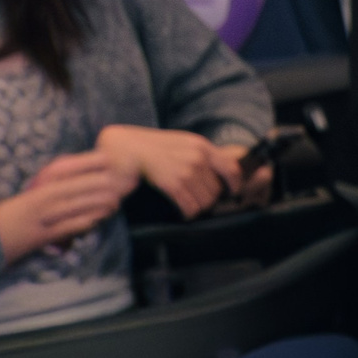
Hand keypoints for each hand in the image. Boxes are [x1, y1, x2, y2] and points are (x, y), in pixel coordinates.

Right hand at [0, 151, 134, 259]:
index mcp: (41, 187)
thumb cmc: (16, 214)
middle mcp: (44, 200)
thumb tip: (77, 176)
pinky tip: (100, 219)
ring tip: (116, 202)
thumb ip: (53, 186)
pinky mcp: (47, 236)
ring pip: (81, 208)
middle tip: (123, 182)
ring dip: (101, 205)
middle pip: (81, 188)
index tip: (109, 158)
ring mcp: (46, 218)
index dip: (91, 164)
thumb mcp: (34, 195)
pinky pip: (73, 228)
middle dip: (103, 185)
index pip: (70, 172)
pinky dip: (89, 222)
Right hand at [96, 125, 242, 218]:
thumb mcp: (180, 143)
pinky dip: (188, 213)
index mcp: (201, 145)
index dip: (234, 184)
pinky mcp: (172, 182)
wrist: (123, 147)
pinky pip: (190, 205)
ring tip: (190, 208)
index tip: (232, 193)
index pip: (232, 168)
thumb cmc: (150, 147)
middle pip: (216, 189)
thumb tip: (214, 173)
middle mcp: (198, 156)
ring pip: (205, 200)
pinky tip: (183, 213)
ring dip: (198, 208)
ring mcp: (186, 169)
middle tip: (199, 203)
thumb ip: (198, 154)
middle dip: (209, 200)